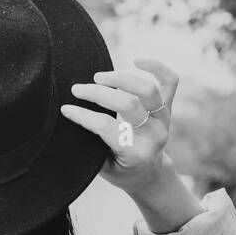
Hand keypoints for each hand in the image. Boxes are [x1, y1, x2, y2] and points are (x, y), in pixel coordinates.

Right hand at [59, 58, 178, 191]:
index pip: (106, 127)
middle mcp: (154, 134)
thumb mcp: (102, 167)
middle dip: (98, 93)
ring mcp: (164, 119)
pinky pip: (169, 81)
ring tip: (99, 77)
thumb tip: (69, 115)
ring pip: (148, 89)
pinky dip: (156, 67)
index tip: (66, 109)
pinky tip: (136, 61)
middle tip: (78, 89)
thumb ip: (91, 144)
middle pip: (128, 104)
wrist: (148, 174)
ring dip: (121, 78)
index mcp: (136, 153)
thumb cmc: (120, 169)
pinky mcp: (168, 108)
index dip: (83, 116)